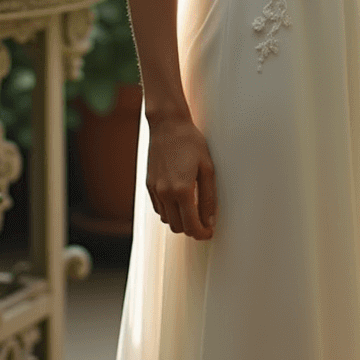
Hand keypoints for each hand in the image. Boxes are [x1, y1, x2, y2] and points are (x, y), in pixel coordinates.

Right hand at [146, 116, 217, 240]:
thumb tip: (210, 220)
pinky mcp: (149, 185)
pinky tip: (179, 202)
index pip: (191, 225)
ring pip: (166, 220)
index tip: (209, 233)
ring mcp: (155, 190)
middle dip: (191, 230)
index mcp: (182, 190)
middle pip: (177, 227)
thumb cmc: (191, 143)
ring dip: (180, 221)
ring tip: (193, 212)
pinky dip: (169, 211)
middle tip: (203, 224)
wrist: (167, 125)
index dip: (202, 234)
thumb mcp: (207, 169)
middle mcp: (165, 193)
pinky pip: (158, 208)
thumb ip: (208, 198)